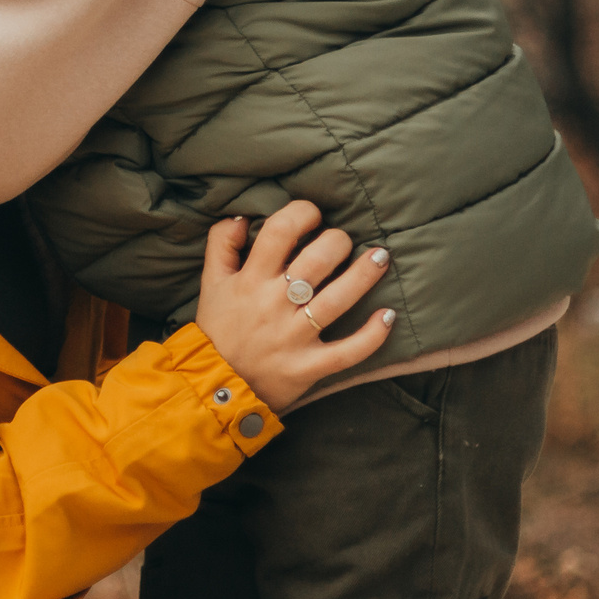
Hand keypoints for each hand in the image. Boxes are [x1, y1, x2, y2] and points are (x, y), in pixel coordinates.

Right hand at [194, 201, 394, 410]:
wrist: (215, 385)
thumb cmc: (218, 328)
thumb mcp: (211, 282)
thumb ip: (221, 243)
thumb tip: (246, 216)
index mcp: (249, 280)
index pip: (280, 232)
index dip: (302, 213)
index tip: (312, 215)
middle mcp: (273, 304)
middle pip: (316, 261)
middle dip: (338, 241)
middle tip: (344, 241)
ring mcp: (294, 337)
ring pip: (337, 301)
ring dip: (364, 276)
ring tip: (381, 257)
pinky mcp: (309, 366)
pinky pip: (348, 352)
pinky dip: (372, 336)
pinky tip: (388, 316)